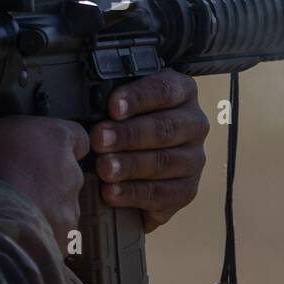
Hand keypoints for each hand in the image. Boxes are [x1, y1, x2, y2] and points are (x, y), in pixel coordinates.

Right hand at [0, 103, 89, 244]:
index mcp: (56, 138)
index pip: (74, 136)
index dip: (56, 142)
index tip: (36, 148)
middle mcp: (72, 172)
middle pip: (66, 173)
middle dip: (44, 178)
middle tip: (12, 181)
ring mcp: (70, 209)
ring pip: (59, 206)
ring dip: (40, 207)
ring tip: (8, 210)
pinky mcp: (64, 241)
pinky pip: (53, 234)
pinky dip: (37, 234)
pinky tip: (11, 232)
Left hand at [89, 70, 208, 231]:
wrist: (134, 171)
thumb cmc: (125, 128)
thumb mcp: (123, 108)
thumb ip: (113, 105)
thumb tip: (90, 106)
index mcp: (182, 93)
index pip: (165, 90)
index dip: (138, 98)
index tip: (112, 106)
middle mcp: (194, 124)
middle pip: (164, 127)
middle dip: (128, 134)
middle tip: (100, 139)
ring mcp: (193, 159)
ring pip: (163, 161)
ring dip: (129, 165)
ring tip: (103, 168)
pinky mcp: (186, 190)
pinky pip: (161, 193)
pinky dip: (132, 193)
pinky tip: (111, 191)